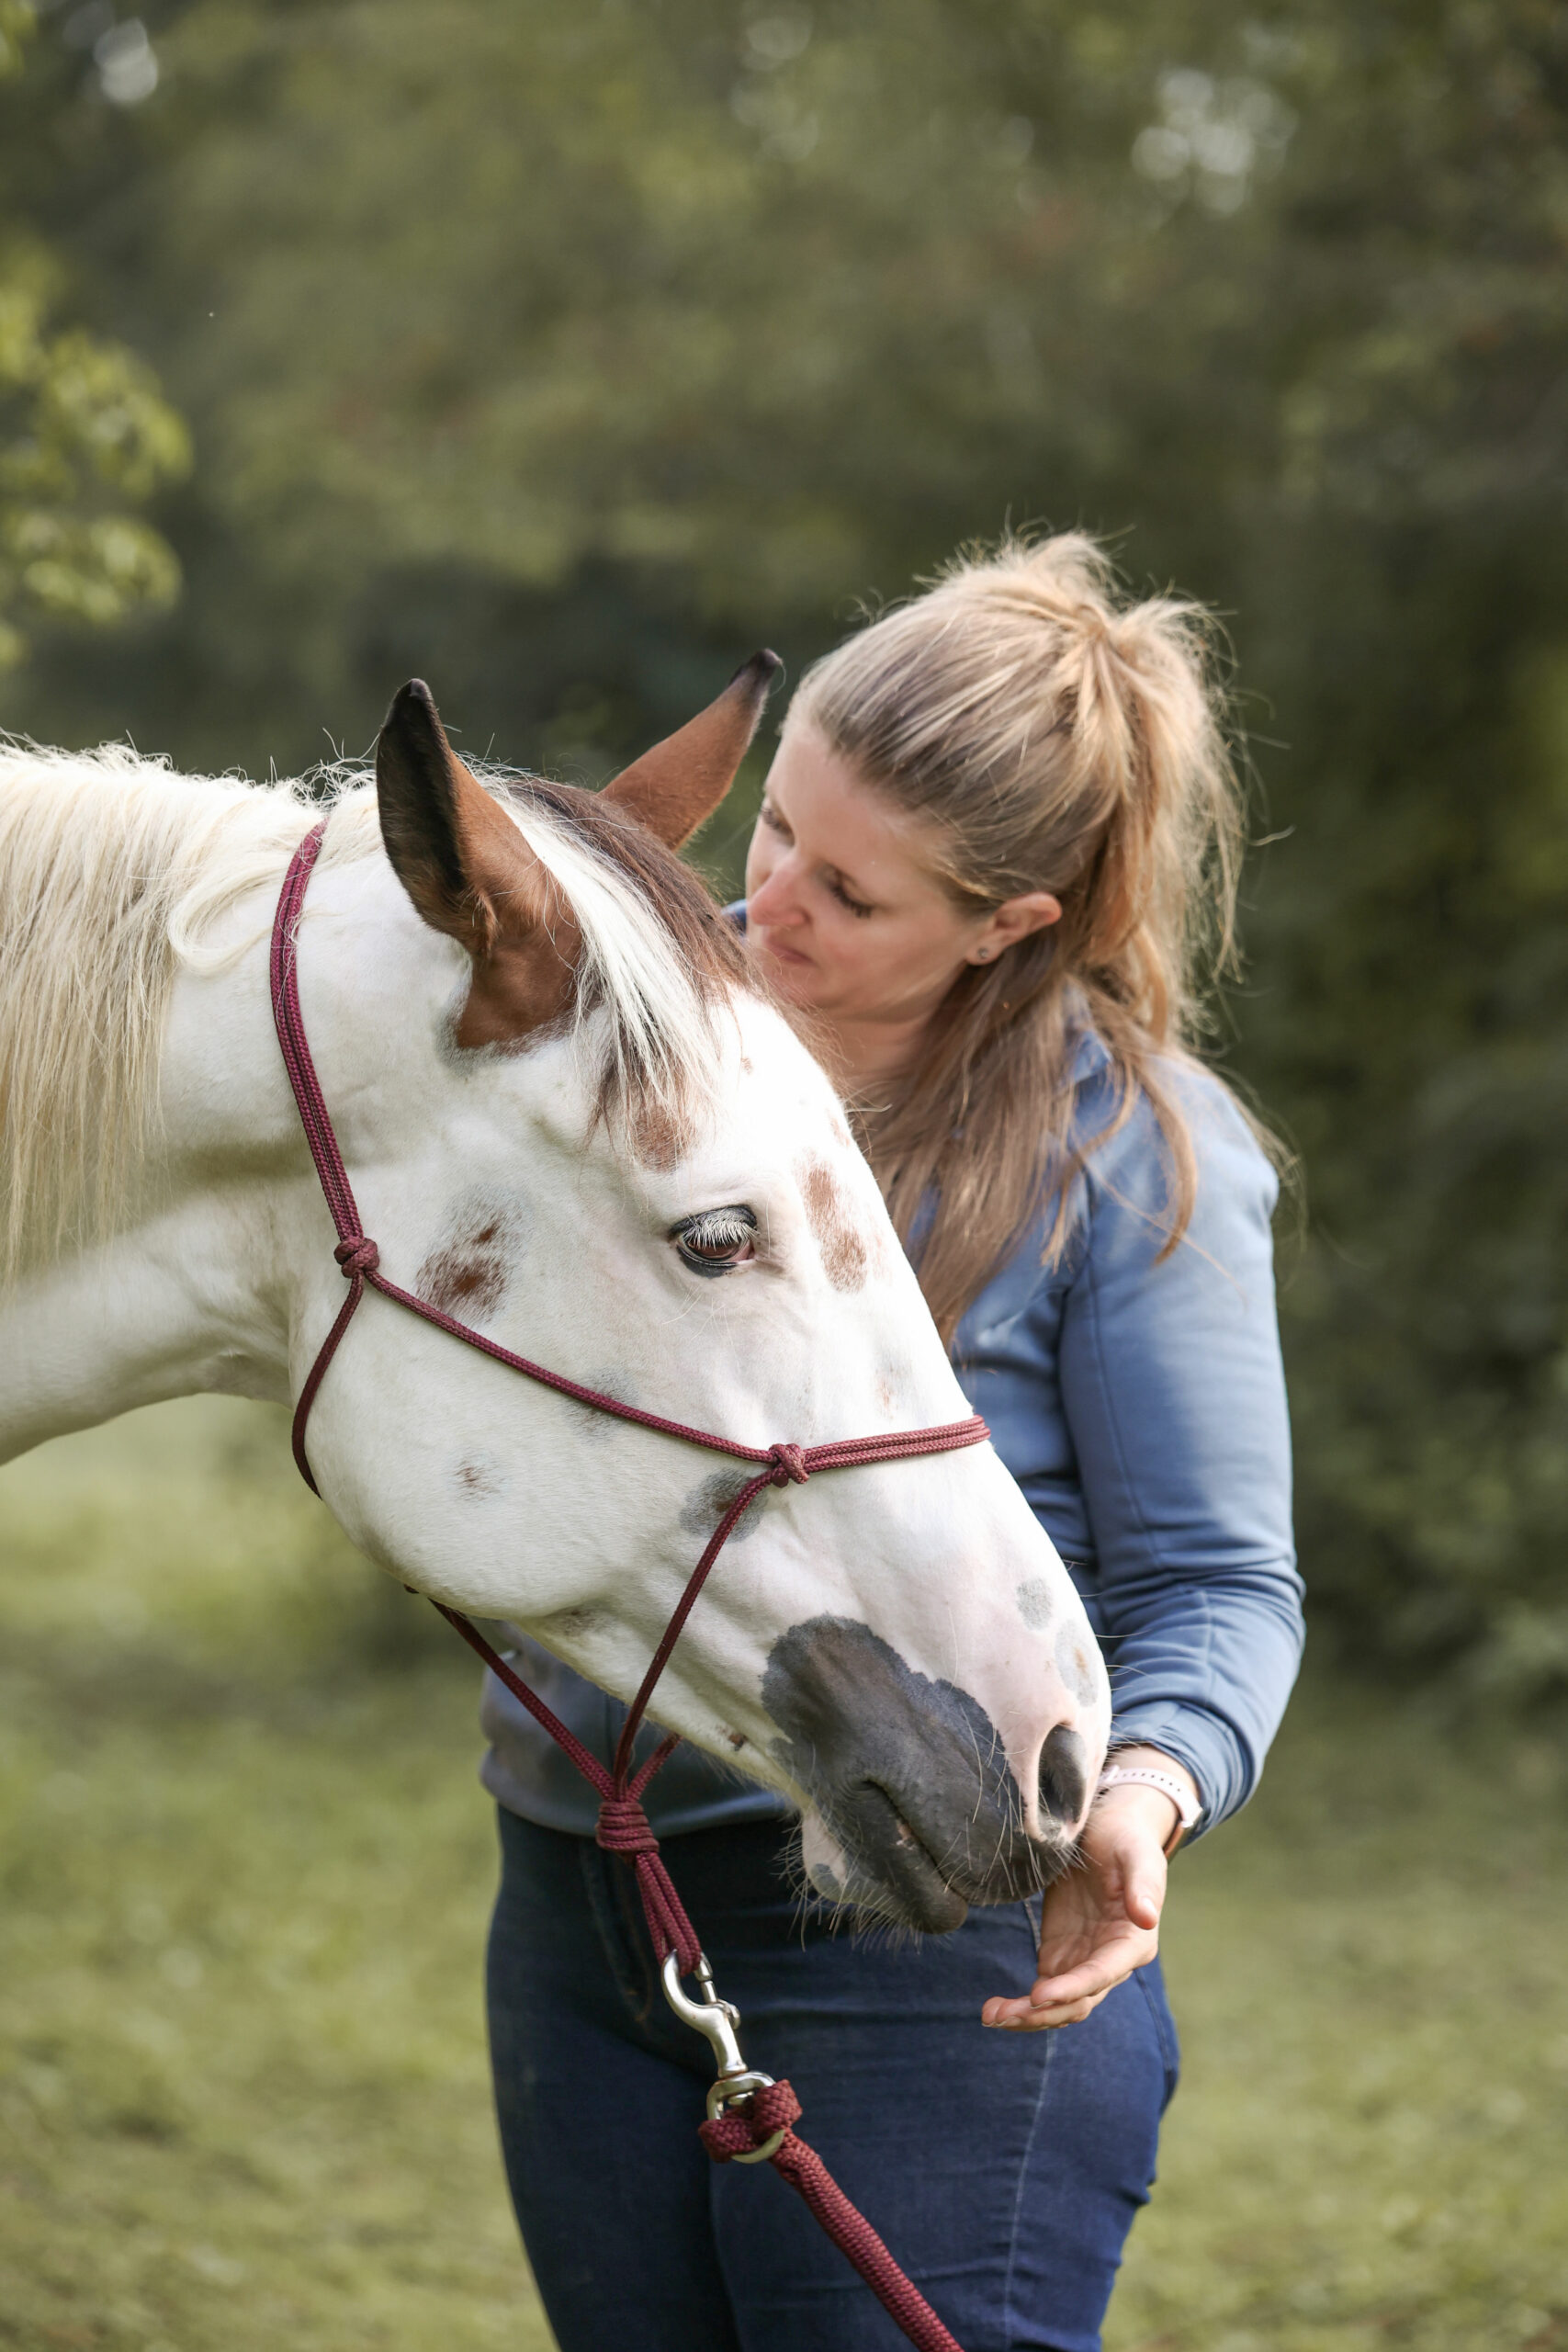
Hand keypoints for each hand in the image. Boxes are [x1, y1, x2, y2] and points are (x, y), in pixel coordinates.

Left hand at [980, 1755, 1192, 2031]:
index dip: (1072, 1988)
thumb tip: (1147, 1918)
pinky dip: (1022, 2005)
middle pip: (1078, 2001)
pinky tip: (996, 2008)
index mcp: (1133, 1942)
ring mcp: (1084, 1963)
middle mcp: (1110, 1962)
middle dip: (1042, 2013)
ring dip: (1027, 2016)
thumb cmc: (1126, 1838)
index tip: (1039, 1995)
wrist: (1105, 1831)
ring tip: (990, 2016)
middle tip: (1000, 2015)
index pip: (1102, 1974)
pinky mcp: (1061, 1956)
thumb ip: (1143, 1885)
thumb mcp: (1137, 1853)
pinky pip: (1044, 1992)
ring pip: (1059, 2006)